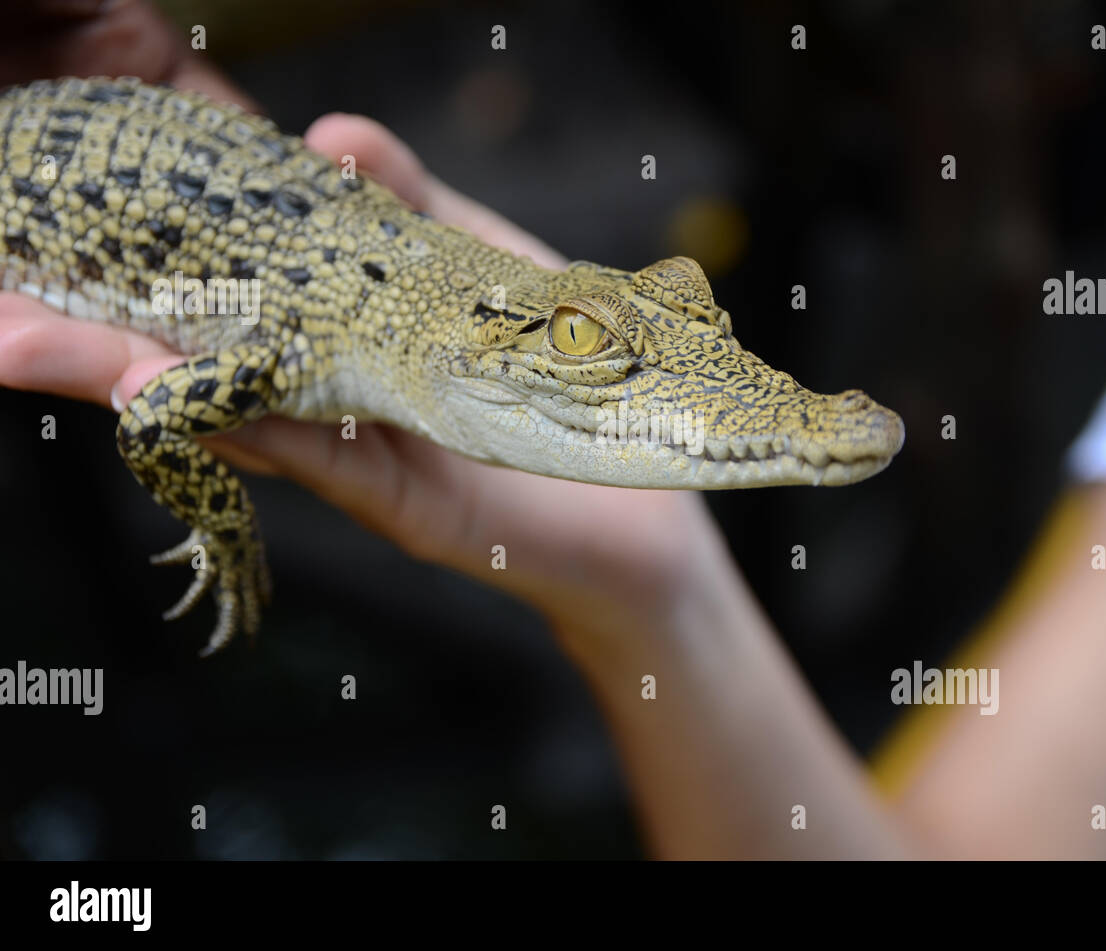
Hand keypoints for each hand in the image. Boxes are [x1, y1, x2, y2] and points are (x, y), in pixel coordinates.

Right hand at [0, 108, 723, 656]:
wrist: (639, 484)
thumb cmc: (556, 366)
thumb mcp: (480, 264)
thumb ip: (406, 203)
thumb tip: (326, 137)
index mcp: (334, 321)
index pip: (219, 271)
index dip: (138, 234)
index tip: (54, 189)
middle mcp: (323, 389)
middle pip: (186, 347)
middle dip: (83, 318)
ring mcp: (352, 448)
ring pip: (218, 408)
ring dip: (118, 374)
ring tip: (17, 341)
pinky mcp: (398, 498)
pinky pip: (308, 456)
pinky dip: (241, 423)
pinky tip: (164, 394)